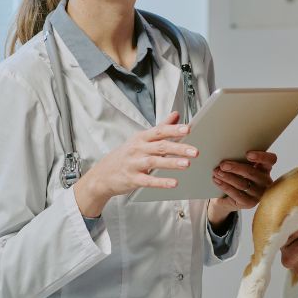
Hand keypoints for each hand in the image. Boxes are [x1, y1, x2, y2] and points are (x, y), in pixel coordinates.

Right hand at [74, 112, 195, 217]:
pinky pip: (148, 180)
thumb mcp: (140, 139)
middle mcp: (137, 149)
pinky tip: (173, 183)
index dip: (173, 130)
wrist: (102, 175)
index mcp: (141, 138)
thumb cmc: (125, 156)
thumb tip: (176, 115)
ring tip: (187, 164)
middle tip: (194, 151)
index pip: (159, 131)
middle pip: (160, 146)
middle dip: (178, 148)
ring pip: (154, 162)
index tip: (188, 129)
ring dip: (171, 162)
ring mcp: (134, 164)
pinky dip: (161, 182)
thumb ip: (161, 127)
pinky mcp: (132, 179)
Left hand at [207, 151, 277, 225]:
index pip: (271, 160)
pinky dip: (225, 186)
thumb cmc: (237, 177)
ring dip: (227, 177)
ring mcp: (259, 194)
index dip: (261, 156)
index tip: (248, 154)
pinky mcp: (250, 203)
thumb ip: (239, 160)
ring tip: (217, 172)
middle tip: (223, 165)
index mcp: (266, 168)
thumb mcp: (240, 167)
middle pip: (252, 173)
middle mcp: (265, 181)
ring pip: (242, 184)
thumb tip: (226, 155)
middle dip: (236, 168)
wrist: (230, 198)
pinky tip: (217, 180)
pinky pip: (236, 194)